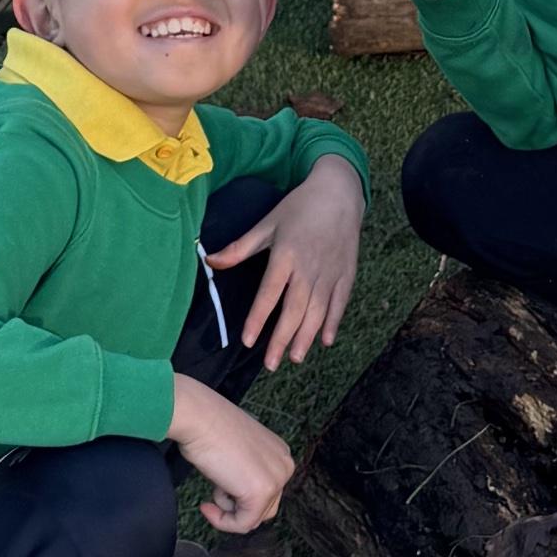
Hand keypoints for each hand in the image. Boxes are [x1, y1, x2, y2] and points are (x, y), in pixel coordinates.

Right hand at [170, 371, 293, 533]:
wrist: (198, 417)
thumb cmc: (208, 427)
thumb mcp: (236, 451)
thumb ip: (245, 471)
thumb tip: (237, 491)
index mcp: (280, 454)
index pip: (267, 491)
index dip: (239, 497)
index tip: (217, 489)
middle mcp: (284, 466)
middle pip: (264, 507)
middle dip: (237, 505)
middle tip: (214, 491)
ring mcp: (276, 480)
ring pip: (253, 518)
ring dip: (228, 511)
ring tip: (213, 487)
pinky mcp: (261, 493)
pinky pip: (243, 524)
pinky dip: (222, 522)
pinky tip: (207, 506)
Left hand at [209, 155, 364, 372]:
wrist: (339, 192)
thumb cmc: (299, 207)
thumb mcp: (267, 223)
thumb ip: (240, 247)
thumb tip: (210, 260)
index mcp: (286, 254)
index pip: (269, 293)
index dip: (258, 318)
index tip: (248, 341)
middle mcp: (309, 267)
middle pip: (294, 309)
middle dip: (282, 339)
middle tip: (271, 364)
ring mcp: (330, 272)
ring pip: (317, 311)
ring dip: (306, 336)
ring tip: (295, 358)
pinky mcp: (346, 274)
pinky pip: (339, 303)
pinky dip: (333, 322)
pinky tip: (325, 341)